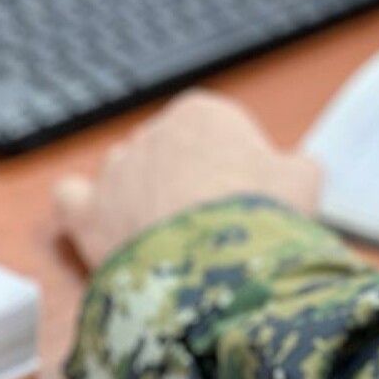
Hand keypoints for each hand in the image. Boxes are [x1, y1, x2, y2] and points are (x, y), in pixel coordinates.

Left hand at [56, 91, 320, 270]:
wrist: (224, 264)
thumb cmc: (267, 215)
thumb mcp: (306, 182)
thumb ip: (296, 167)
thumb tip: (294, 171)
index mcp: (204, 114)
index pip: (219, 132)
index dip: (237, 167)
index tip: (250, 197)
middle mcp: (152, 132)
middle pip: (170, 152)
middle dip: (188, 182)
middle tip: (215, 224)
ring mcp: (115, 171)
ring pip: (124, 174)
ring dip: (142, 198)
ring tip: (172, 239)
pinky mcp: (87, 212)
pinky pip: (73, 198)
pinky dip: (87, 209)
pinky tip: (110, 227)